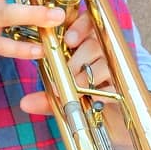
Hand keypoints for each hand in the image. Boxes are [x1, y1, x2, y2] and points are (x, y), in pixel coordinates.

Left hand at [18, 9, 134, 149]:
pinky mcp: (125, 86)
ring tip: (77, 90)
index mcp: (88, 47)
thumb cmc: (89, 104)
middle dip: (75, 61)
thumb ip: (47, 100)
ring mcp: (116, 69)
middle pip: (92, 45)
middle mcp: (104, 54)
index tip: (69, 40)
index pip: (87, 25)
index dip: (79, 27)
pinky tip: (96, 100)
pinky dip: (102, 93)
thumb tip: (25, 103)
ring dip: (86, 78)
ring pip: (101, 64)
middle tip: (65, 76)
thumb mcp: (65, 101)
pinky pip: (113, 84)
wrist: (117, 124)